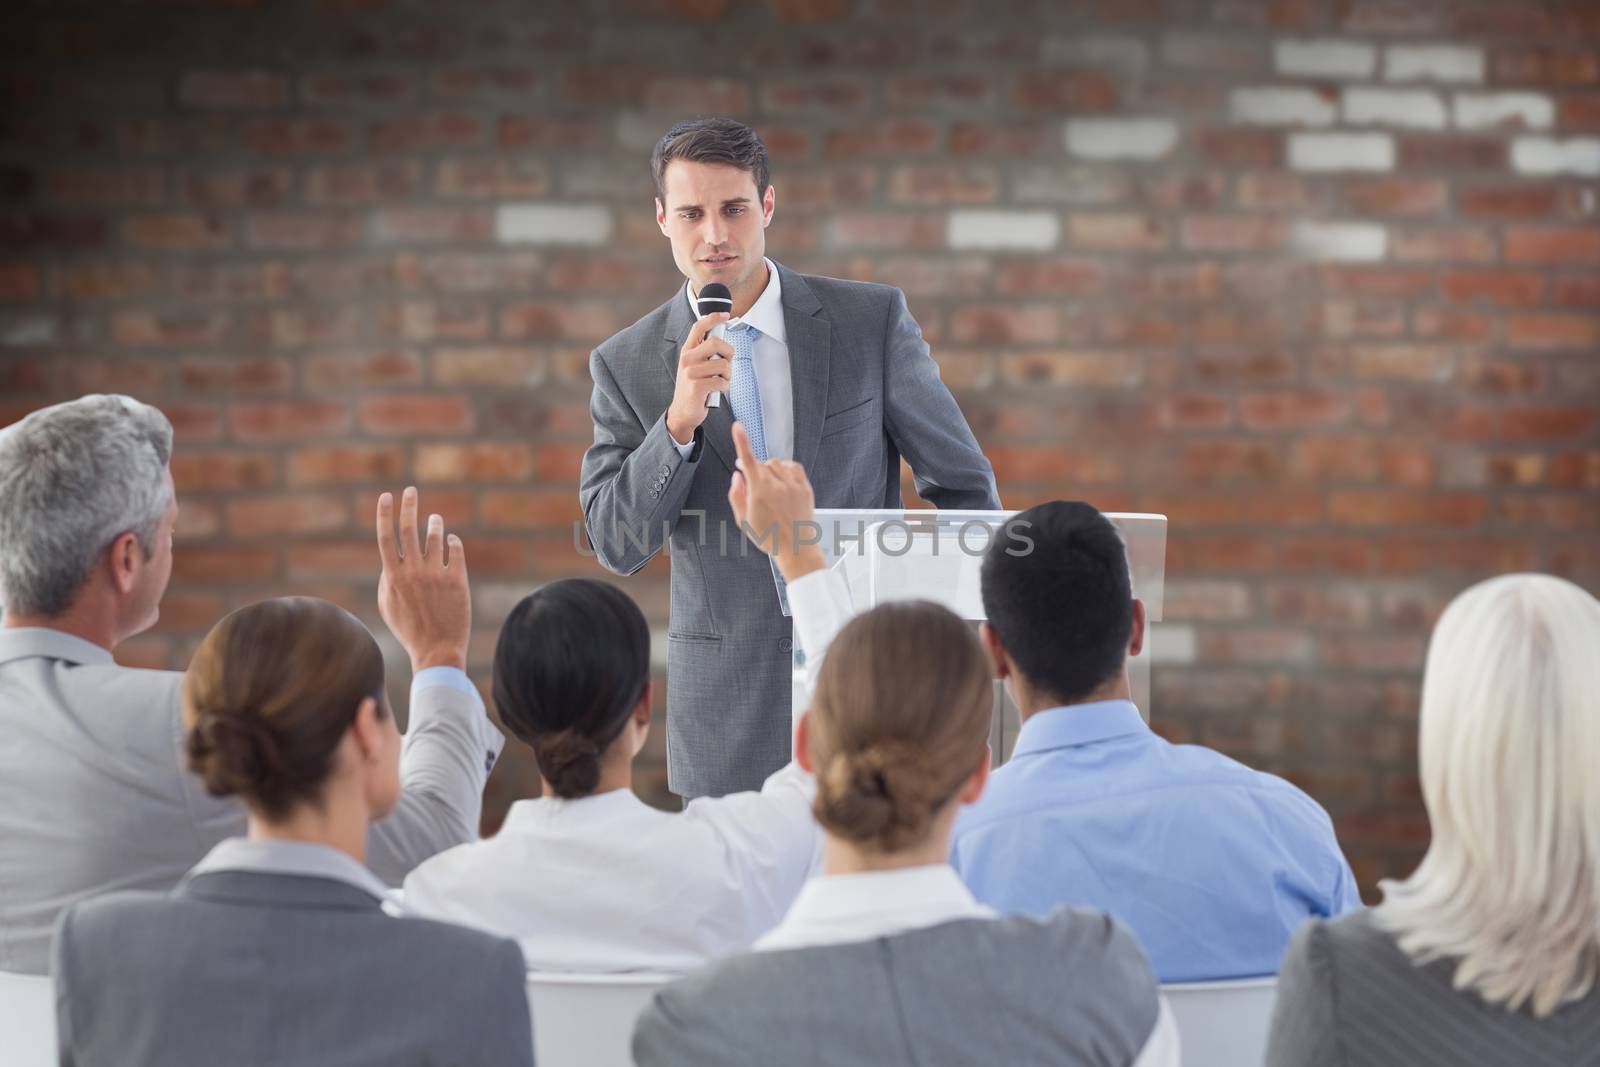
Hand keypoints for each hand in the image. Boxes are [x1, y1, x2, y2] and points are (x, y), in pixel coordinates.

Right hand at [376, 487, 470, 672]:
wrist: (437, 650)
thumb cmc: (409, 630)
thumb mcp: (388, 606)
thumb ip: (387, 580)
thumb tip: (390, 560)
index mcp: (393, 577)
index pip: (385, 537)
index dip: (384, 514)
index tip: (385, 496)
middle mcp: (414, 571)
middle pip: (409, 529)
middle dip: (409, 505)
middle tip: (411, 490)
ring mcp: (436, 574)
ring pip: (435, 537)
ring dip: (434, 524)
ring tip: (434, 519)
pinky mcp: (457, 580)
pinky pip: (455, 550)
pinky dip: (452, 542)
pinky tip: (451, 541)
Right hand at [665, 312, 732, 443]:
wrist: (683, 412)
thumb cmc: (694, 388)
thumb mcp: (695, 366)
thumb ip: (705, 353)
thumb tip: (723, 342)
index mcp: (687, 351)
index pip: (699, 327)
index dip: (713, 318)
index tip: (725, 315)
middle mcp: (687, 359)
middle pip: (716, 343)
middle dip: (728, 353)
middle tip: (727, 363)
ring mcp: (690, 373)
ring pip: (723, 365)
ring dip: (728, 375)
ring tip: (720, 381)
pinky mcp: (697, 387)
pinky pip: (722, 382)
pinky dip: (724, 387)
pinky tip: (716, 392)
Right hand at [728, 423, 825, 581]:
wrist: (796, 548)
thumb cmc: (768, 537)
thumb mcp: (743, 520)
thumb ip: (736, 495)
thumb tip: (738, 476)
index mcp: (759, 491)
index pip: (749, 460)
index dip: (741, 441)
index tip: (737, 426)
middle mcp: (777, 485)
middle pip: (762, 463)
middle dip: (756, 469)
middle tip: (754, 485)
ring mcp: (793, 485)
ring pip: (777, 464)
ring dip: (770, 470)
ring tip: (770, 488)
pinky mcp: (805, 488)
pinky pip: (794, 467)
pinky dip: (786, 469)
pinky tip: (783, 480)